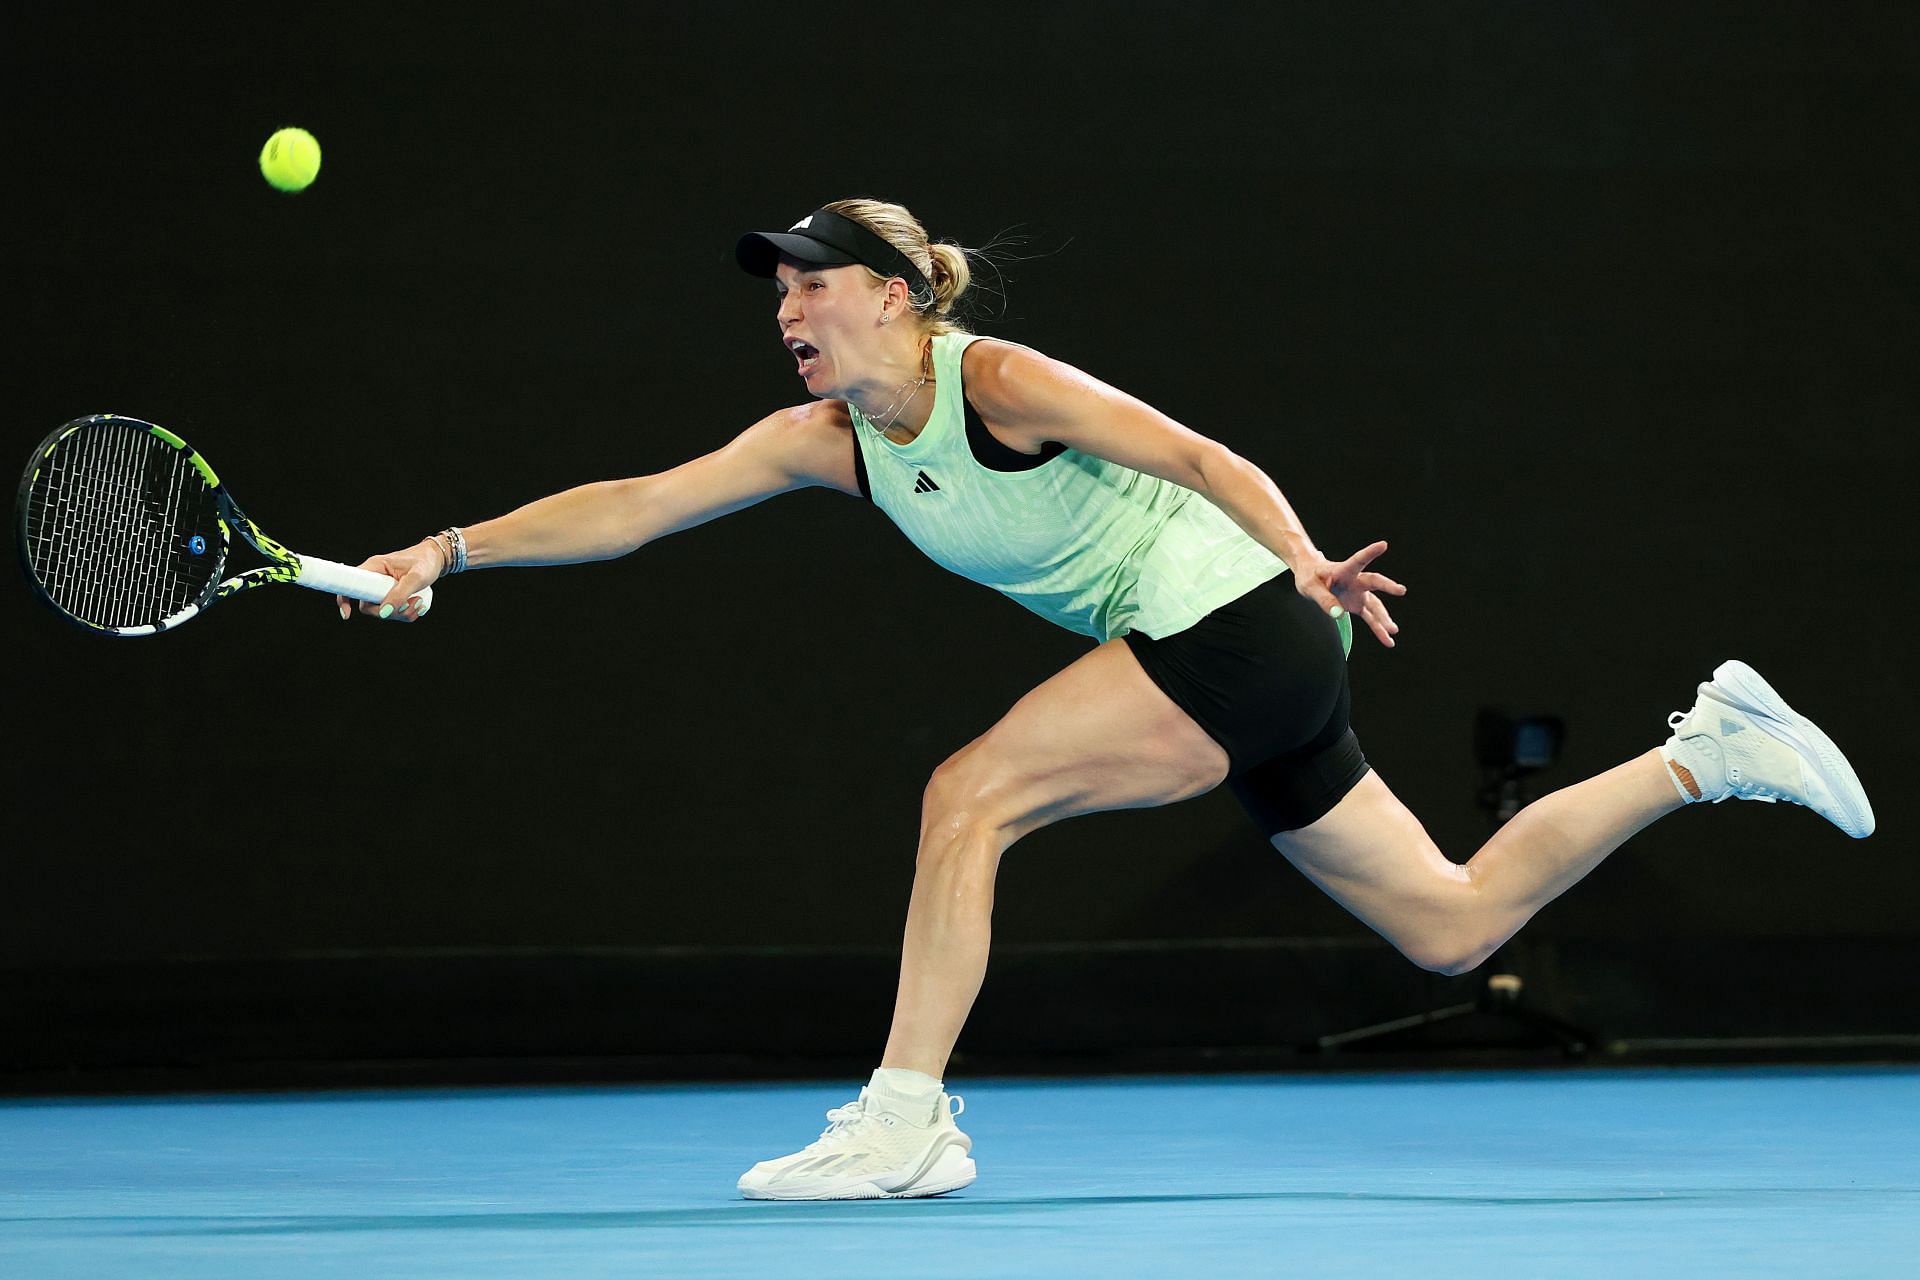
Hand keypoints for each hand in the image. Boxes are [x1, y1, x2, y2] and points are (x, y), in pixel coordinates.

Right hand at [335, 538, 444, 622]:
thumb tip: (384, 613)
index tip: (347, 614)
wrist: (437, 559)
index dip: (344, 599)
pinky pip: (393, 611)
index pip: (351, 583)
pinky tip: (419, 605)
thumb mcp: (415, 578)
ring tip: (419, 602)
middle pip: (368, 605)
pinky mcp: (392, 595)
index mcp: (375, 567)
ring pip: (382, 611)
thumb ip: (400, 594)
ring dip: (402, 613)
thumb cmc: (425, 562)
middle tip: (410, 605)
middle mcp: (375, 578)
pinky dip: (406, 613)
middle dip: (388, 612)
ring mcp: (383, 588)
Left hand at [1291, 540, 1406, 647]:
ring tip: (1393, 631)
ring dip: (1383, 618)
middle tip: (1401, 590)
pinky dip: (1378, 629)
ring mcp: (1359, 593)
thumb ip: (1323, 598)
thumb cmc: (1309, 576)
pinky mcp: (1358, 604)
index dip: (1370, 553)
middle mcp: (1356, 580)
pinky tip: (1388, 640)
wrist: (1311, 577)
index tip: (1383, 545)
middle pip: (1374, 582)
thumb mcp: (1309, 587)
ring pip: (1375, 605)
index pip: (1358, 560)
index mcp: (1343, 570)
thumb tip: (1338, 614)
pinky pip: (1371, 618)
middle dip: (1387, 587)